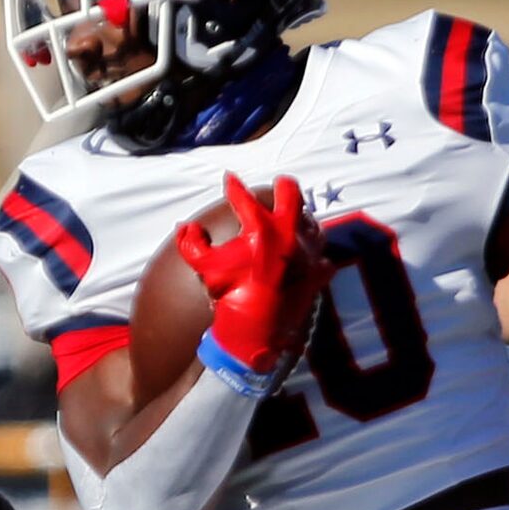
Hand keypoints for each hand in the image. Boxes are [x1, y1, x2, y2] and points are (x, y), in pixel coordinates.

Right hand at [179, 175, 330, 375]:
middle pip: (292, 194)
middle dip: (283, 186)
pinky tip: (310, 258)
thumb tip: (186, 227)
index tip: (230, 179)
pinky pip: (323, 260)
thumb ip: (191, 243)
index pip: (244, 198)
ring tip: (296, 220)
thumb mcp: (204, 267)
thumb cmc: (229, 295)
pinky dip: (316, 258)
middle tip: (279, 185)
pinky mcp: (316, 275)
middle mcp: (288, 234)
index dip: (234, 186)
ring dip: (303, 220)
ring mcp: (306, 254)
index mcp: (261, 228)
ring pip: (313, 224)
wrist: (255, 330)